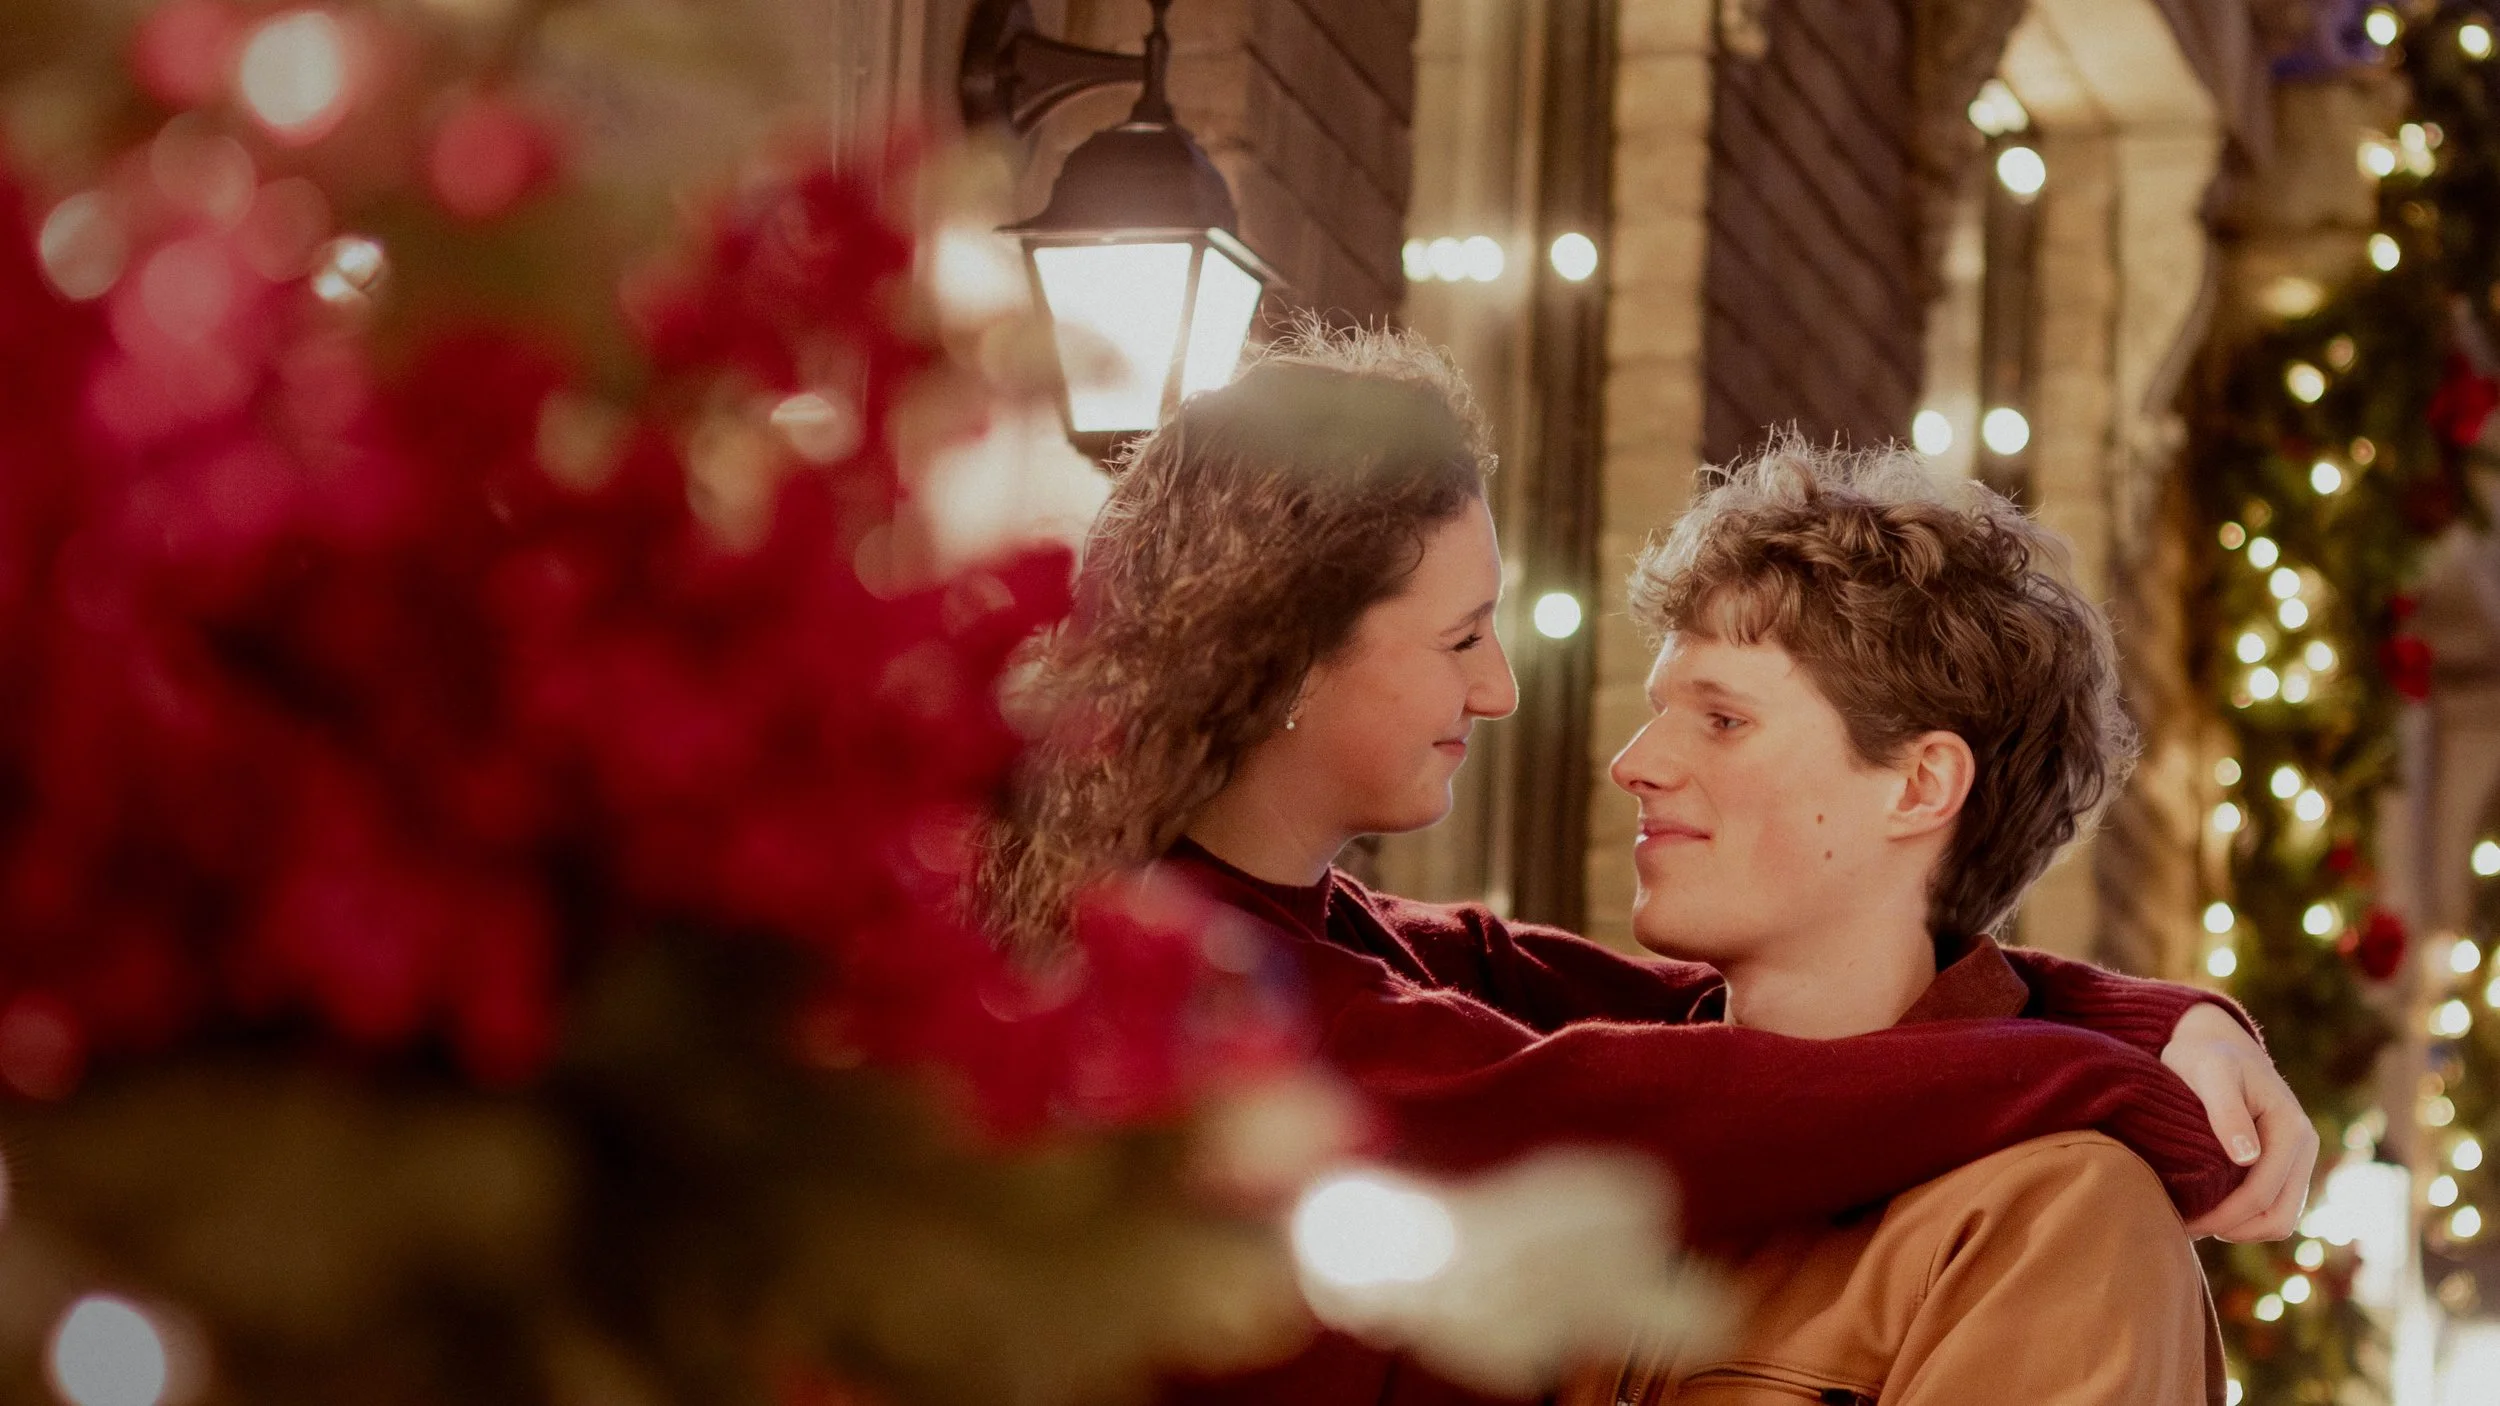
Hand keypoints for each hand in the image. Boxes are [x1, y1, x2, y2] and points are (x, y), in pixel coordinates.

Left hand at [2165, 1002, 2318, 1240]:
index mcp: (2292, 1129)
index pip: (2262, 1195)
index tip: (2184, 1221)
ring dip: (2241, 1230)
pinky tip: (2209, 1210)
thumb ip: (2226, 1111)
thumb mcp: (2211, 1073)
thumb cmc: (2207, 1058)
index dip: (2224, 1217)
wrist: (2217, 1045)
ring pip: (2279, 1219)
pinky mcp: (2284, 1166)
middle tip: (2187, 1228)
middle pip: (2279, 1219)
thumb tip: (2247, 1157)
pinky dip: (2245, 1219)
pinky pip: (2272, 1207)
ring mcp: (2297, 1160)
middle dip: (2234, 1230)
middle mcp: (2304, 1149)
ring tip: (2196, 1222)